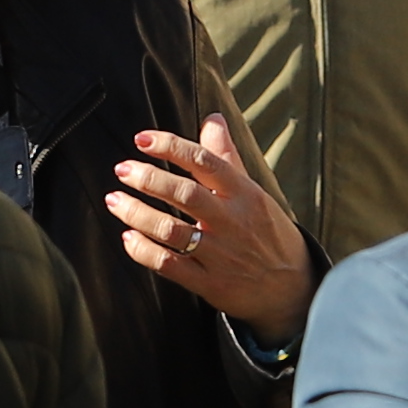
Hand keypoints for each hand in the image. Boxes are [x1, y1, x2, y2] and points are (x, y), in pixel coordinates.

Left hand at [108, 111, 313, 341]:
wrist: (293, 289)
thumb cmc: (267, 232)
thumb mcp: (254, 192)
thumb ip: (226, 157)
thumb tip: (212, 118)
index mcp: (244, 194)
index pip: (205, 162)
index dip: (170, 147)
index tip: (141, 139)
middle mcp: (232, 222)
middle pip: (185, 194)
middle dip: (148, 179)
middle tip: (122, 169)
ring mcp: (221, 255)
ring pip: (170, 230)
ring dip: (136, 213)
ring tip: (114, 200)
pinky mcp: (210, 283)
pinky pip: (169, 265)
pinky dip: (143, 251)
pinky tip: (128, 237)